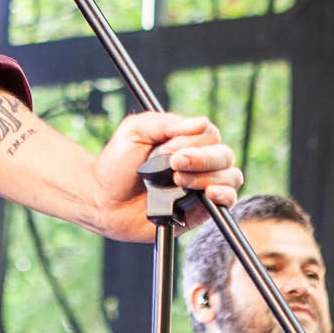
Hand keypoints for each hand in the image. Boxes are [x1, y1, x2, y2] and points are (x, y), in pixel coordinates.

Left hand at [88, 111, 240, 240]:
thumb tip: (201, 122)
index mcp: (185, 140)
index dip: (193, 142)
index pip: (210, 135)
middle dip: (202, 159)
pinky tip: (210, 194)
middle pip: (224, 155)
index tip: (169, 150)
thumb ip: (165, 123)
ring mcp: (201, 186)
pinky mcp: (201, 210)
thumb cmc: (117, 164)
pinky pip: (227, 203)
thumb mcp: (135, 131)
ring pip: (230, 177)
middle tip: (175, 164)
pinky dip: (224, 196)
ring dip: (208, 178)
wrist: (103, 200)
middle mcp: (198, 162)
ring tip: (178, 182)